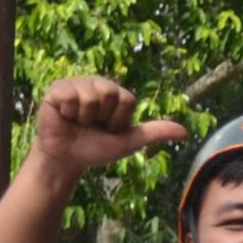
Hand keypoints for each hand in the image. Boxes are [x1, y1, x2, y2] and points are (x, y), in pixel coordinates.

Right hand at [31, 76, 188, 178]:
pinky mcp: (57, 89)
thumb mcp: (129, 141)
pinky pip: (69, 95)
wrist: (67, 158)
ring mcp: (77, 84)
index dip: (118, 120)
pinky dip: (68, 112)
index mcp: (116, 94)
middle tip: (92, 125)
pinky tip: (65, 116)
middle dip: (102, 117)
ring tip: (77, 121)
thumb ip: (155, 133)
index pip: (127, 100)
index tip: (109, 128)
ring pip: (90, 96)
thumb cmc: (97, 148)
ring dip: (84, 117)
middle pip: (110, 94)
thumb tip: (185, 133)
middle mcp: (98, 84)